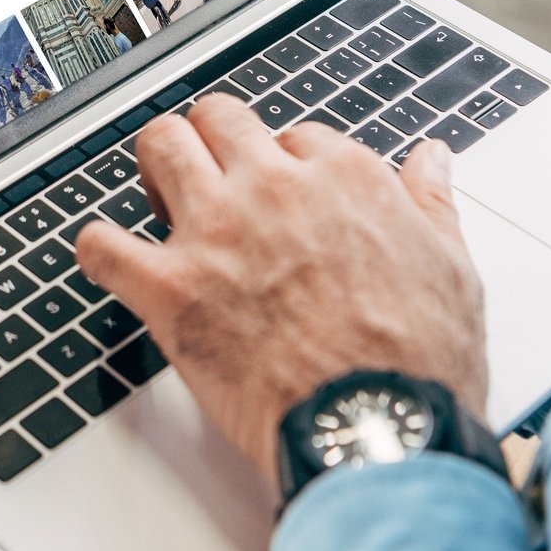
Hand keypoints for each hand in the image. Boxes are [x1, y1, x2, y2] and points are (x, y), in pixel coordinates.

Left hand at [76, 98, 486, 486]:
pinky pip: (103, 245)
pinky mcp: (172, 289)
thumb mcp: (452, 268)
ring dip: (156, 167)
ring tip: (164, 199)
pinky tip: (114, 261)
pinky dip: (98, 250)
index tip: (285, 193)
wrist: (377, 432)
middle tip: (214, 181)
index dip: (287, 165)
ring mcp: (217, 233)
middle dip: (213, 142)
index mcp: (343, 178)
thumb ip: (431, 202)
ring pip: (159, 146)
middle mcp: (274, 189)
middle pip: (218, 118)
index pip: (296, 134)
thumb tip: (431, 160)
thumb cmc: (418, 364)